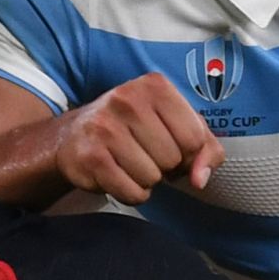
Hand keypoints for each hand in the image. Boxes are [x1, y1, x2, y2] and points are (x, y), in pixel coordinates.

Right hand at [53, 73, 224, 204]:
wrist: (73, 136)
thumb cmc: (134, 130)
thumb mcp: (175, 125)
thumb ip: (205, 149)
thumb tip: (201, 179)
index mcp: (155, 86)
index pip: (194, 136)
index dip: (187, 152)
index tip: (169, 145)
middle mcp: (128, 99)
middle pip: (173, 158)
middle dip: (165, 166)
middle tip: (145, 154)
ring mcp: (105, 127)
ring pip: (152, 178)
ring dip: (146, 181)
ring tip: (129, 163)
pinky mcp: (90, 156)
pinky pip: (132, 193)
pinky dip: (131, 193)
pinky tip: (118, 175)